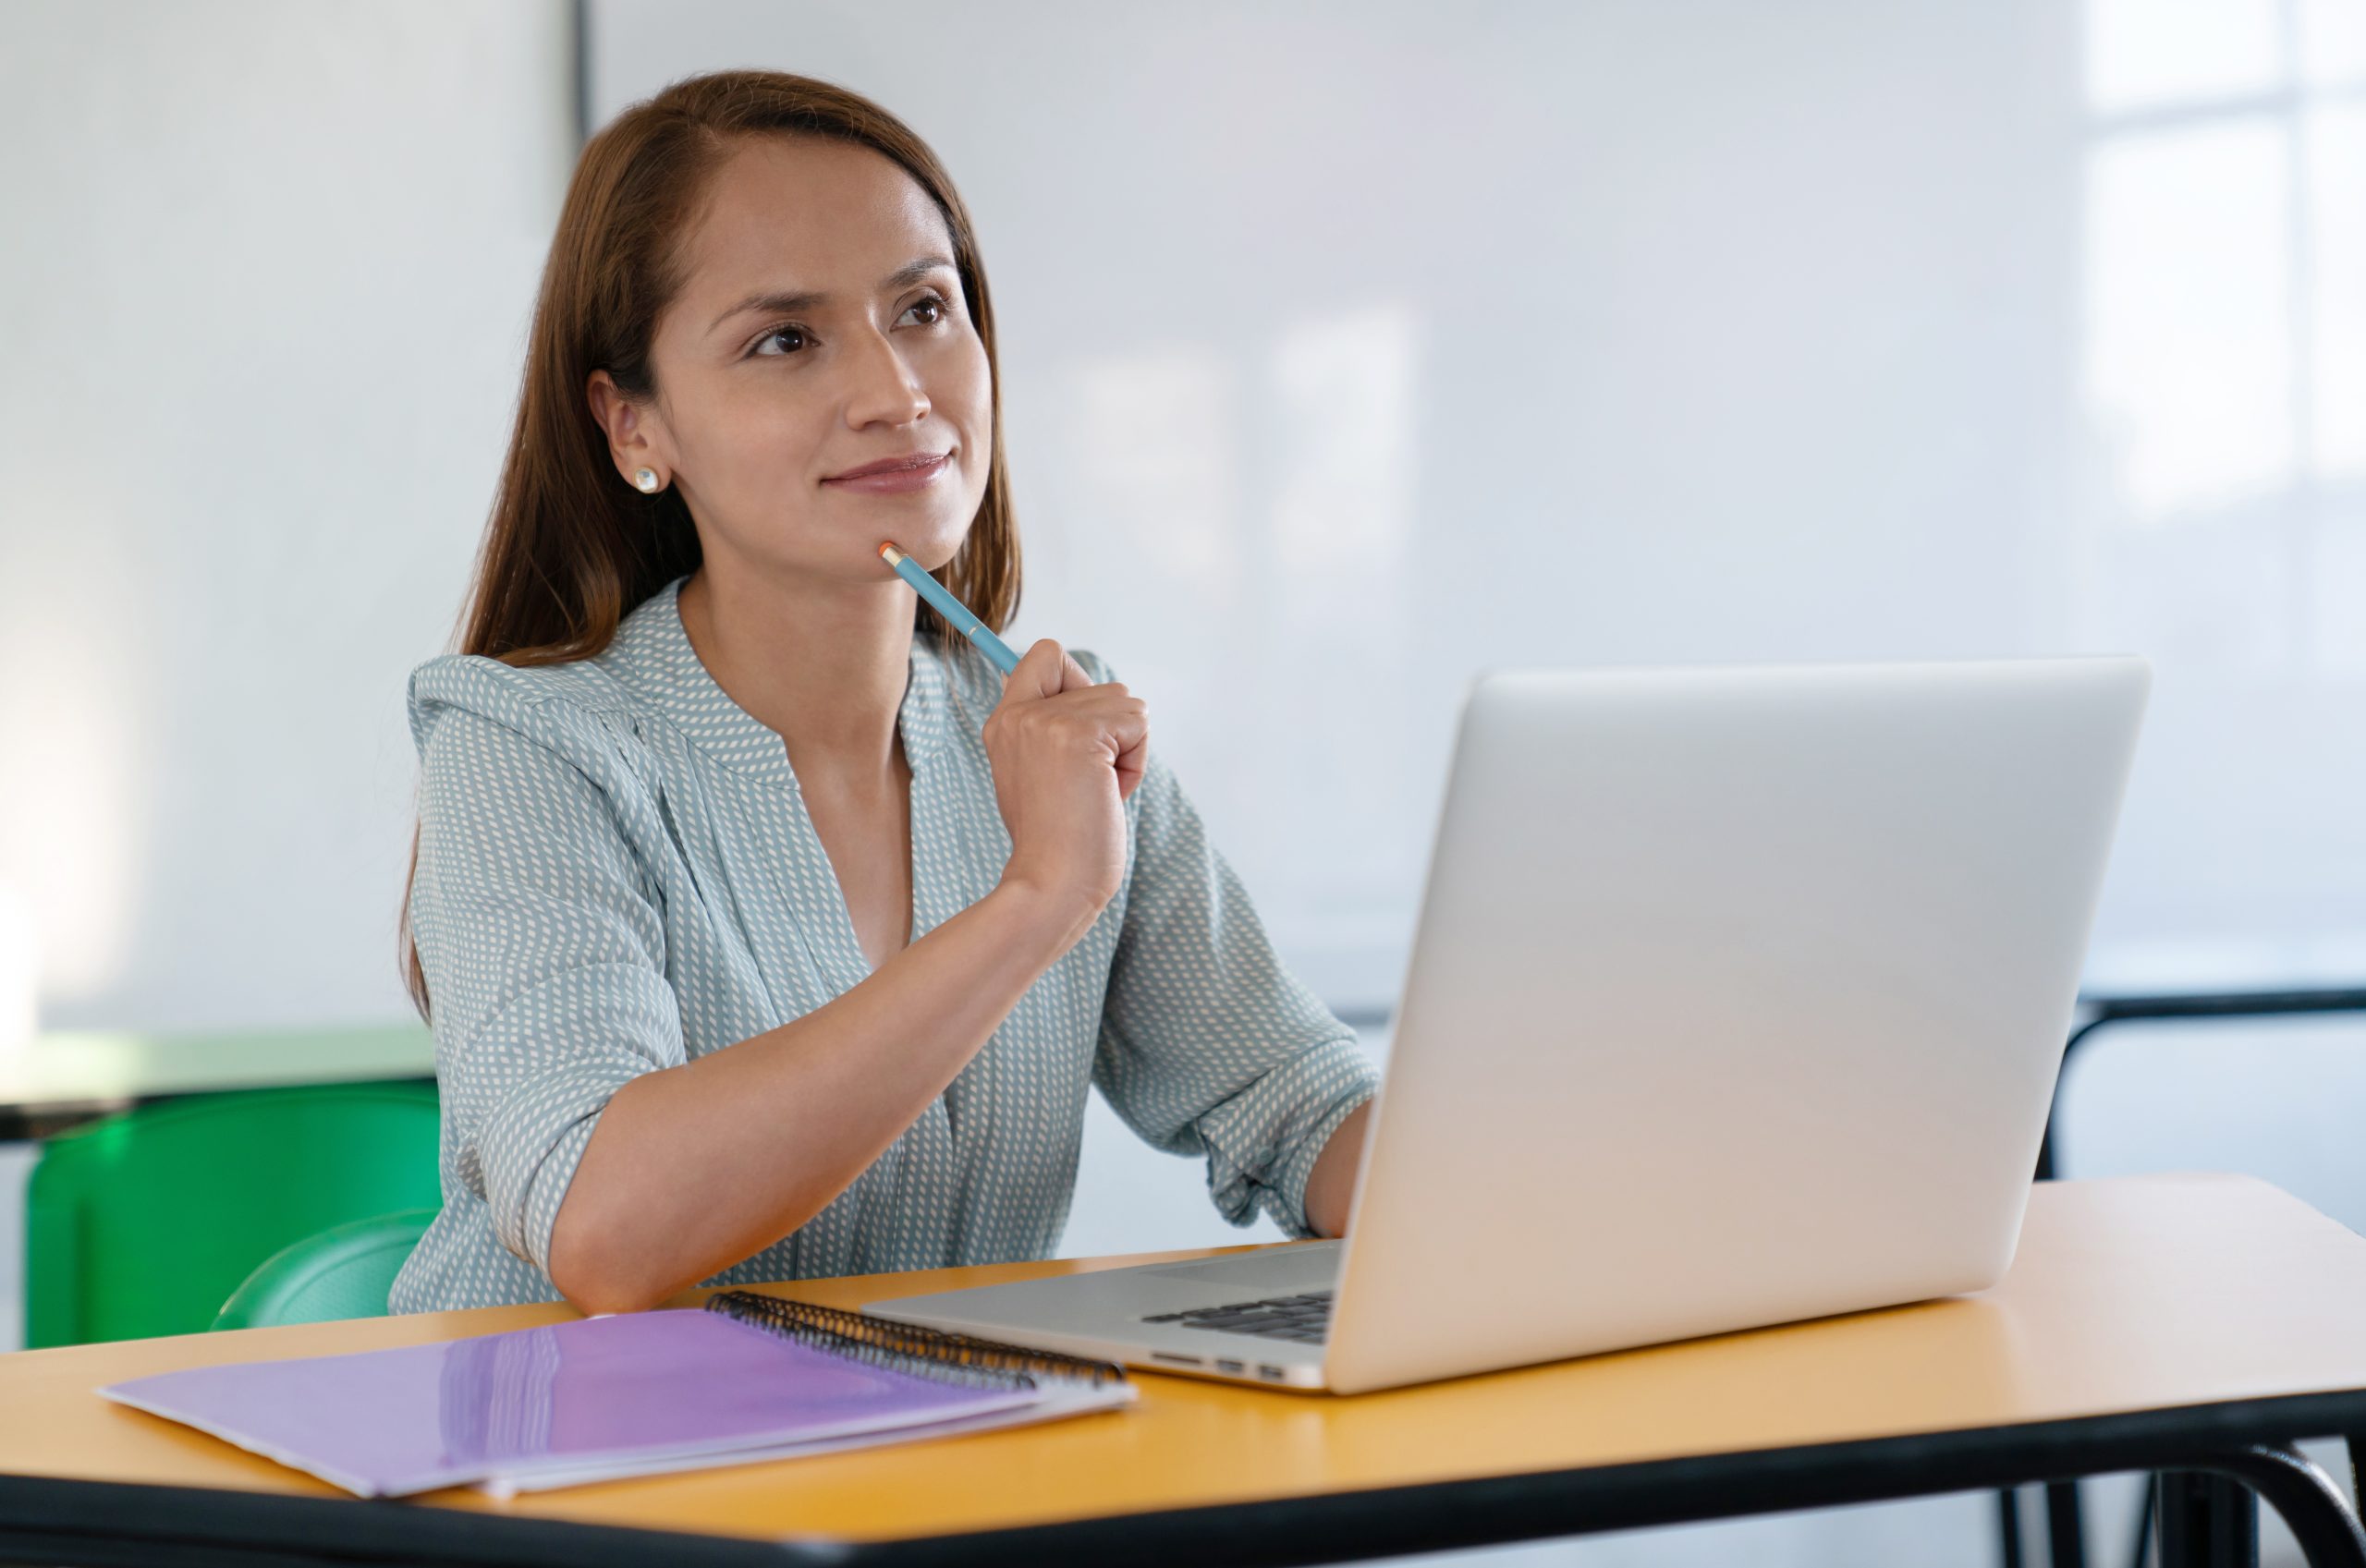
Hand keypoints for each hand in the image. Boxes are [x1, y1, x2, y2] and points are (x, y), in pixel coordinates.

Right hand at [983, 639, 1147, 932]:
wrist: (1051, 884)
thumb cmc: (1056, 842)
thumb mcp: (1038, 774)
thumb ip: (1052, 732)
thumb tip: (1097, 694)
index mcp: (1004, 722)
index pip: (1045, 655)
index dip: (1077, 681)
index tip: (1085, 730)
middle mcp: (1019, 714)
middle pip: (1100, 682)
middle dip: (1112, 731)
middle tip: (1089, 781)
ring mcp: (1048, 721)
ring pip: (1124, 701)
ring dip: (1127, 748)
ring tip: (1097, 791)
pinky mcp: (1080, 734)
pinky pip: (1138, 721)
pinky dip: (1136, 760)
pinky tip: (1109, 793)